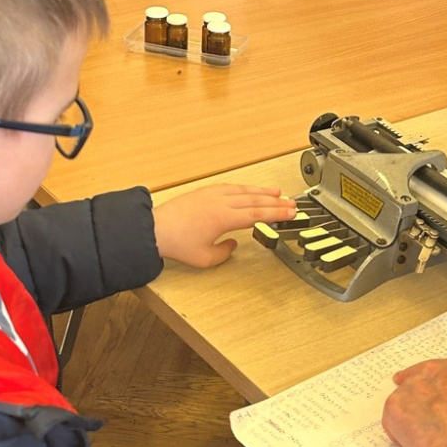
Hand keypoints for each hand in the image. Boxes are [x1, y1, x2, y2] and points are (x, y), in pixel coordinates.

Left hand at [152, 183, 296, 267]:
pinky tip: (250, 190)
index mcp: (224, 218)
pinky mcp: (204, 192)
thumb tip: (233, 244)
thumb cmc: (177, 244)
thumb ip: (224, 253)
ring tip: (277, 192)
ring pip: (244, 190)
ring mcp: (212, 195)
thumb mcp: (205, 258)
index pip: (258, 214)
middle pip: (255, 200)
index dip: (277, 213)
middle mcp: (221, 202)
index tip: (291, 212)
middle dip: (276, 202)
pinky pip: (231, 187)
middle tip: (292, 203)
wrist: (155, 229)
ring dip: (262, 192)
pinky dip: (244, 188)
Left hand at [381, 357, 446, 446]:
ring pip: (402, 401)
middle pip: (414, 379)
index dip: (431, 384)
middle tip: (418, 415)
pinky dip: (398, 433)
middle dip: (414, 396)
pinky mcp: (393, 406)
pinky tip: (415, 444)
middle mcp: (431, 372)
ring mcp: (410, 387)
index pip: (437, 370)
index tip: (426, 389)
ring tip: (425, 438)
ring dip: (408, 417)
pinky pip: (391, 420)